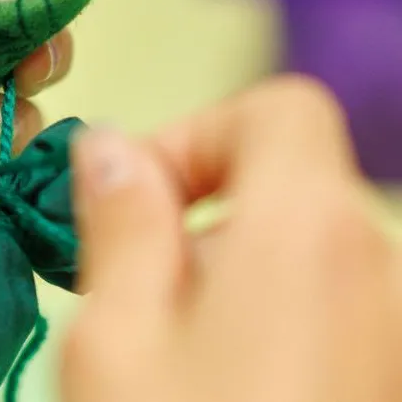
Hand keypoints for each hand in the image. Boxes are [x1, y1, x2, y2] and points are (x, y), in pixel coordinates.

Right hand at [61, 76, 401, 401]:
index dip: (196, 131)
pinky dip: (261, 310)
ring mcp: (389, 324)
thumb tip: (109, 150)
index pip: (280, 107)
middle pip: (284, 178)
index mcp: (308, 233)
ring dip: (222, 266)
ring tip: (165, 346)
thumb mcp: (115, 338)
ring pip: (297, 245)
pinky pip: (321, 300)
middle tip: (128, 282)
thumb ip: (117, 223)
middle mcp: (373, 266)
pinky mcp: (384, 369)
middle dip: (196, 210)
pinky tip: (212, 377)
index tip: (134, 194)